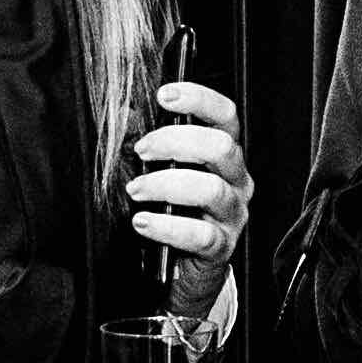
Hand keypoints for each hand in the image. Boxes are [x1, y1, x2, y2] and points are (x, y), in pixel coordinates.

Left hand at [123, 75, 252, 270]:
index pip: (225, 116)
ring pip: (210, 189)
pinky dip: (167, 226)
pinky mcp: (221, 247)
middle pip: (220, 147)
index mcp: (224, 155)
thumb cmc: (173, 211)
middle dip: (175, 142)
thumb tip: (125, 112)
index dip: (199, 100)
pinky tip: (143, 222)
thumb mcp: (164, 171)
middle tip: (142, 151)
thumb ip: (153, 145)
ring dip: (165, 185)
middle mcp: (235, 180)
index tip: (166, 95)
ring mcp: (232, 214)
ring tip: (136, 190)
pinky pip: (200, 234)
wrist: (183, 266)